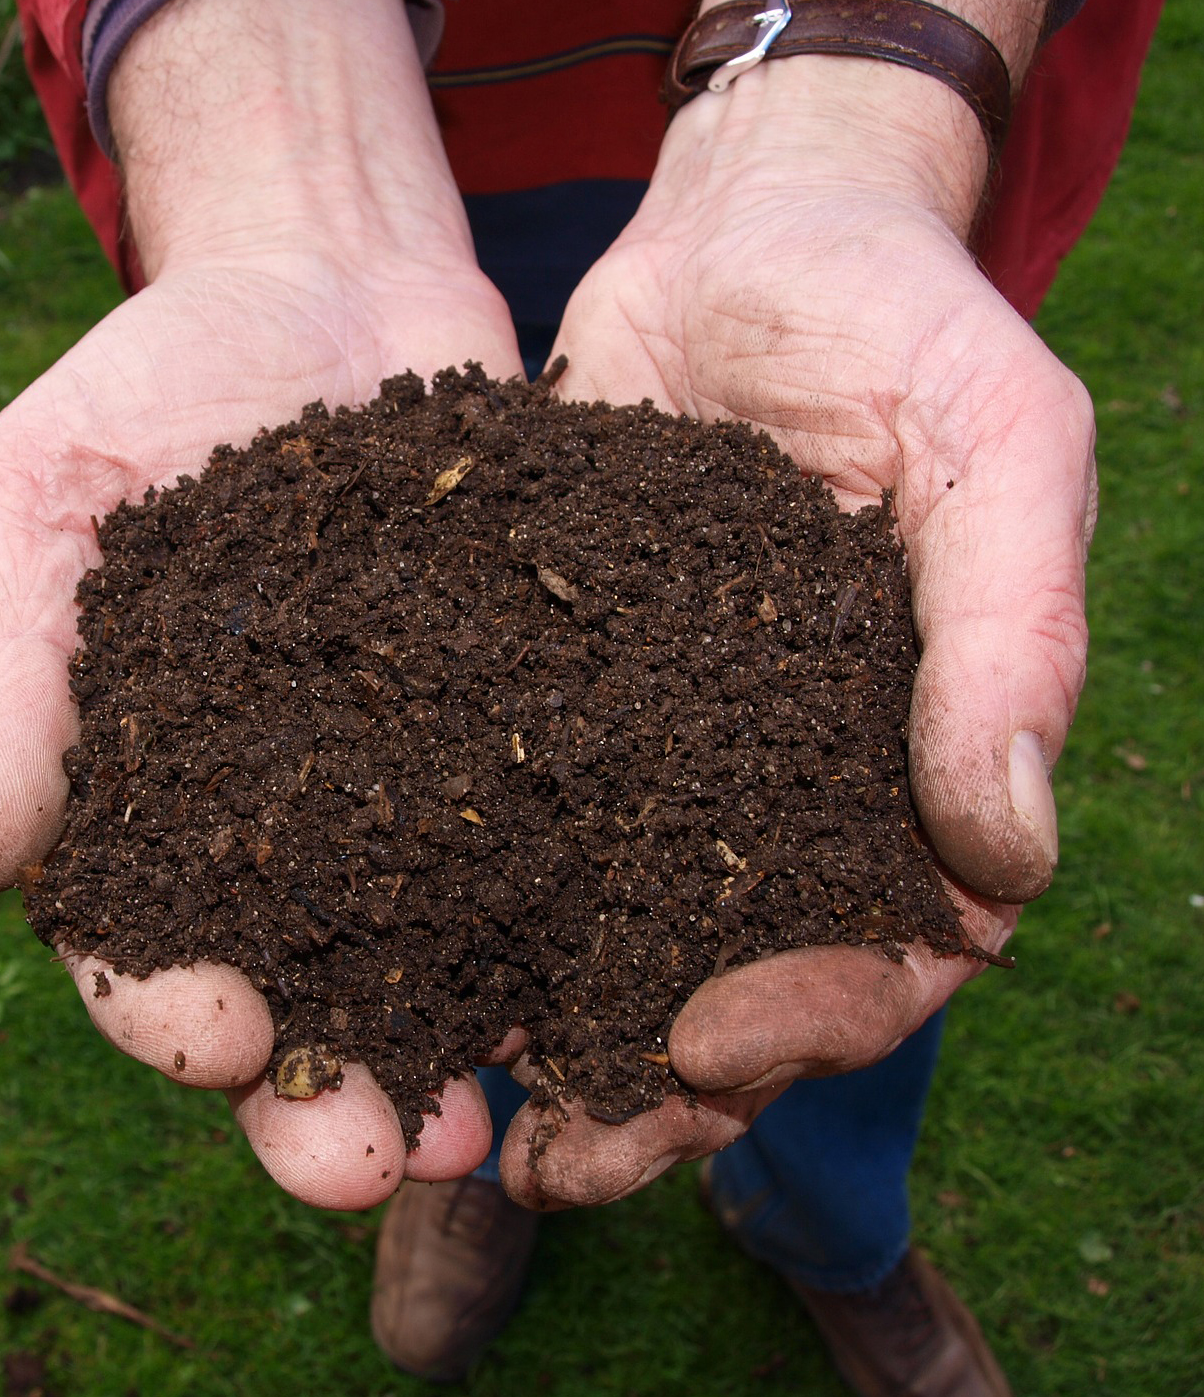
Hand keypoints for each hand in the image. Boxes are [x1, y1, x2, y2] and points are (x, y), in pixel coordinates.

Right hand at [0, 0, 524, 1208]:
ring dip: (461, 1043)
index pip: (144, 942)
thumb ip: (11, 672)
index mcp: (155, 793)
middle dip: (329, 1092)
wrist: (324, 277)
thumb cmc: (154, 383)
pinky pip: (549, 832)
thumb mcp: (44, 497)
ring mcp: (415, 776)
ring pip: (435, 948)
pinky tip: (615, 970)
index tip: (222, 1045)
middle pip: (302, 989)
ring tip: (501, 1116)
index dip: (172, 1012)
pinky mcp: (521, 719)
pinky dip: (575, 909)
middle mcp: (290, 816)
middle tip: (377, 1162)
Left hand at [498, 52, 1093, 1208]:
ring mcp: (660, 750)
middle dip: (651, 1086)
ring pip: (606, 932)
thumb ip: (1012, 639)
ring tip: (449, 1113)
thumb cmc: (903, 324)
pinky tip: (383, 958)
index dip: (810, 1021)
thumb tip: (1009, 856)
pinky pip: (507, 818)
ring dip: (538, 1033)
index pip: (885, 949)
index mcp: (905, 764)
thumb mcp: (997, 450)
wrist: (752, 234)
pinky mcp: (552, 694)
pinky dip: (453, 898)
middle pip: (728, 981)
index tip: (706, 1051)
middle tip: (551, 1161)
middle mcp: (779, 785)